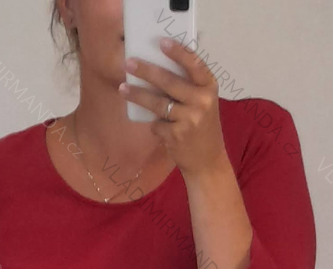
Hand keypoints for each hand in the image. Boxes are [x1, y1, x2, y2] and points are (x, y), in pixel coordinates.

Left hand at [120, 37, 227, 177]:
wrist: (208, 161)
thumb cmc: (202, 127)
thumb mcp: (203, 103)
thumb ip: (188, 87)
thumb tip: (156, 68)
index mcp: (209, 88)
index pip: (194, 64)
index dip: (178, 52)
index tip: (161, 42)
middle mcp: (202, 101)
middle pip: (169, 81)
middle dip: (146, 72)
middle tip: (128, 64)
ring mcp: (189, 119)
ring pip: (157, 103)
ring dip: (137, 95)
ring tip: (123, 89)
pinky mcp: (177, 135)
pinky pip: (157, 124)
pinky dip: (155, 125)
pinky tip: (159, 128)